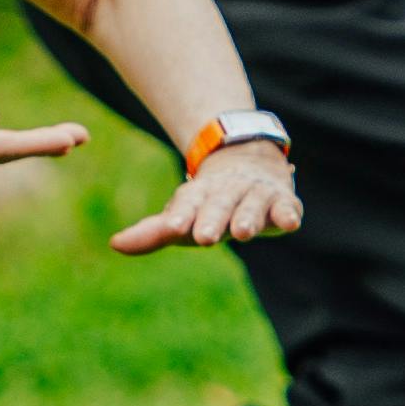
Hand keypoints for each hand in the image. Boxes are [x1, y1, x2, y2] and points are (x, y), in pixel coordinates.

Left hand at [111, 138, 302, 256]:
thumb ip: (153, 233)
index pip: (188, 204)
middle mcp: (227, 193)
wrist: (249, 160)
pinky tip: (289, 222)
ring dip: (247, 218)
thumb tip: (115, 245)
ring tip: (242, 232)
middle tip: (203, 236)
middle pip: (218, 205)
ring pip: (251, 207)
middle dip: (211, 219)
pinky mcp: (282, 203)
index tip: (173, 227)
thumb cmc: (209, 202)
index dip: (180, 215)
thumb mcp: (183, 215)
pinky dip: (287, 214)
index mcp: (199, 196)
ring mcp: (255, 196)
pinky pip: (286, 208)